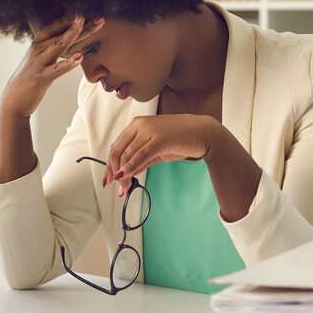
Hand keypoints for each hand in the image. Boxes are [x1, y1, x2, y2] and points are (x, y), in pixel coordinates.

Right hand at [0, 16, 104, 118]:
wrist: (13, 101)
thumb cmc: (31, 79)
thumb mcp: (41, 60)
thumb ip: (54, 50)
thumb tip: (71, 41)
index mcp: (38, 44)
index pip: (56, 26)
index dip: (72, 18)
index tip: (89, 10)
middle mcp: (37, 49)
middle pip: (61, 34)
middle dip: (78, 24)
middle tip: (97, 16)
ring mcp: (38, 63)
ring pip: (57, 46)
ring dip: (71, 34)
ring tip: (83, 24)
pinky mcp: (41, 78)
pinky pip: (56, 69)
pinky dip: (68, 63)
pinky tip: (79, 57)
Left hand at [103, 114, 218, 195]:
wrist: (204, 133)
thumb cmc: (181, 139)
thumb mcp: (156, 149)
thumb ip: (141, 159)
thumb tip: (127, 173)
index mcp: (136, 124)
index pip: (116, 146)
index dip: (110, 164)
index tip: (108, 178)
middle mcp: (140, 125)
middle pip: (118, 150)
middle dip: (114, 171)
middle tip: (115, 186)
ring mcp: (149, 130)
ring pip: (128, 155)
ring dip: (123, 174)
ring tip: (124, 188)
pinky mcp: (160, 139)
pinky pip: (140, 156)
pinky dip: (132, 168)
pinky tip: (127, 178)